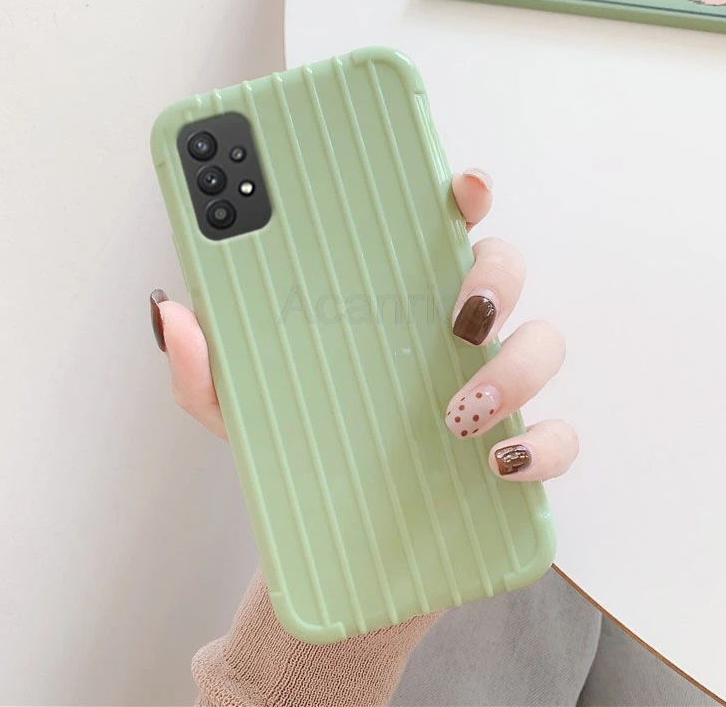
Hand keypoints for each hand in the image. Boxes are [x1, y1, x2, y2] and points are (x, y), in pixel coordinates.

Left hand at [150, 168, 577, 481]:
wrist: (332, 540)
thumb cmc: (297, 450)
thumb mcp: (239, 410)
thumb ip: (206, 366)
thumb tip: (169, 311)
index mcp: (395, 303)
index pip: (438, 228)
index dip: (462, 195)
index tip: (463, 185)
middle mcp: (452, 334)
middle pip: (504, 270)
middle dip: (495, 277)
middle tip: (458, 317)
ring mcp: (490, 391)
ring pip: (542, 345)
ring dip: (515, 368)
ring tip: (459, 412)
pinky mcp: (513, 454)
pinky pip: (556, 440)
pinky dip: (542, 447)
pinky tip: (498, 464)